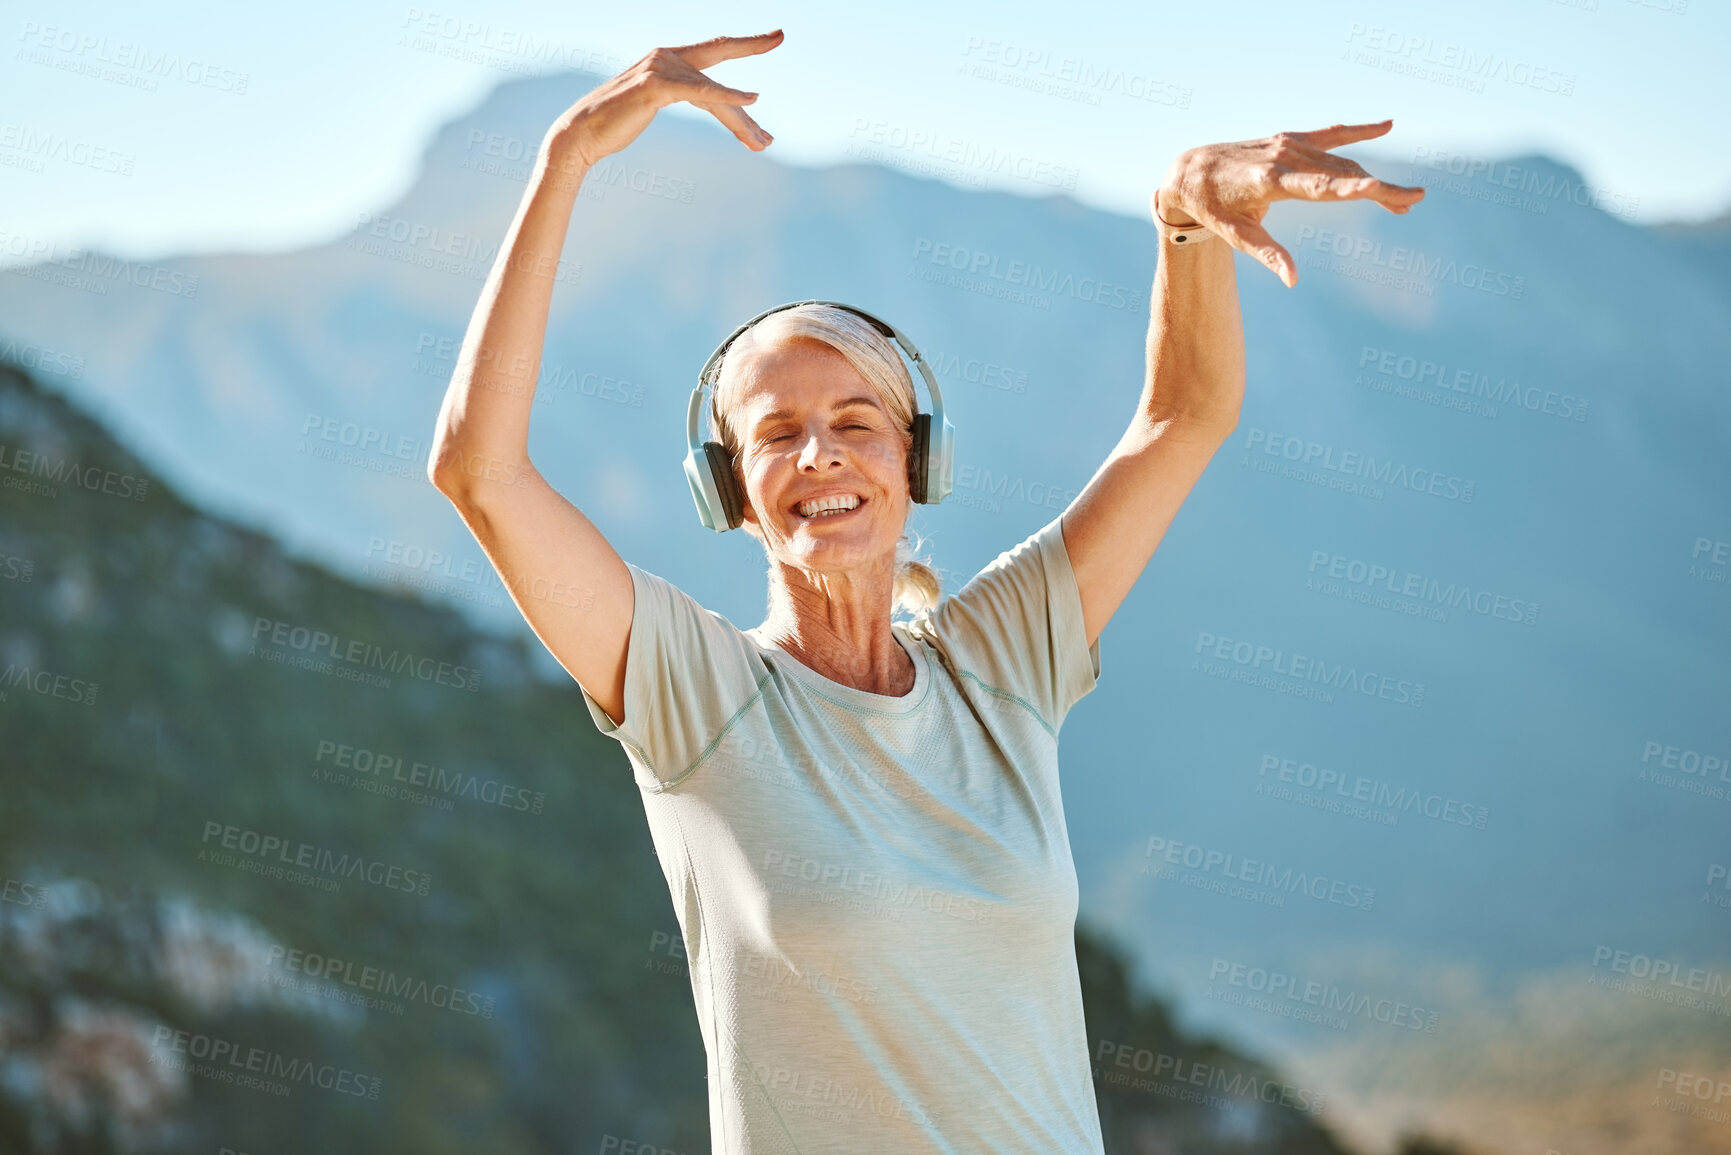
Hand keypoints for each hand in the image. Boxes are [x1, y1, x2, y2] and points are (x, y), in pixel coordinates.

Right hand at [550, 31, 783, 166]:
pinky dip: (727, 97)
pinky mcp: (657, 86)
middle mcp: (666, 56)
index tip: (773, 37)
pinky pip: (701, 93)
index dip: (744, 42)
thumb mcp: (653, 105)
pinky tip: (751, 100)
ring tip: (765, 142)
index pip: (714, 50)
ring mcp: (661, 68)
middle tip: (781, 36)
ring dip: (742, 121)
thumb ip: (681, 95)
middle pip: (718, 56)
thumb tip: (705, 100)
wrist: (582, 134)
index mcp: (667, 59)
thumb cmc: (616, 124)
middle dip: (752, 45)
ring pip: (714, 92)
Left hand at [1154, 120, 1423, 287]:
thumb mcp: (1236, 235)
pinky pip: (1330, 135)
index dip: (1351, 189)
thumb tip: (1293, 281)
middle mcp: (1283, 157)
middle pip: (1341, 173)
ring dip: (1373, 178)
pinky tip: (1387, 125)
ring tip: (1404, 198)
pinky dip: (1358, 131)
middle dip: (1379, 189)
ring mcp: (1288, 144)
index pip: (1319, 186)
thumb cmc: (1212, 208)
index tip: (1379, 189)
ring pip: (1341, 160)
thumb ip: (1267, 254)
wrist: (1190, 171)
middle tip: (1413, 203)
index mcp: (1270, 182)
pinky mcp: (1289, 138)